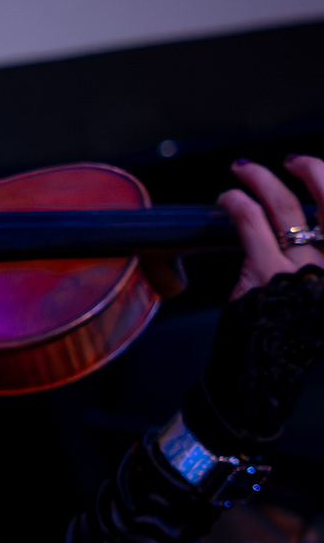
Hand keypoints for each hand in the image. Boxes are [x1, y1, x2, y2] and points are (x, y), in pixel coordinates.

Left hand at [189, 156, 323, 455]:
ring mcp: (307, 272)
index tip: (319, 170)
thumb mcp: (317, 296)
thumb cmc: (290, 337)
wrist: (263, 382)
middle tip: (293, 161)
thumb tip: (312, 220)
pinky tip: (227, 198)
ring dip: (261, 179)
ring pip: (285, 206)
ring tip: (244, 170)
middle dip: (313, 169)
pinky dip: (237, 202)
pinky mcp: (267, 275)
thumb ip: (320, 258)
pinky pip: (250, 222)